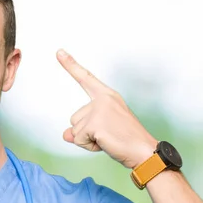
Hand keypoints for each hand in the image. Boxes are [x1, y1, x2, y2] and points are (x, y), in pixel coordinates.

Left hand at [57, 49, 156, 168]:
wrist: (143, 151)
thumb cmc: (127, 140)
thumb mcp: (102, 130)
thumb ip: (83, 128)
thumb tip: (65, 134)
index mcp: (108, 96)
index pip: (86, 78)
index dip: (70, 65)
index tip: (59, 52)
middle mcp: (103, 99)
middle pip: (75, 118)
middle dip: (86, 132)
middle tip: (109, 135)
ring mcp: (99, 110)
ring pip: (75, 130)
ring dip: (87, 140)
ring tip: (108, 139)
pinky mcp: (95, 123)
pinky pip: (78, 139)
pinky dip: (89, 146)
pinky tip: (105, 143)